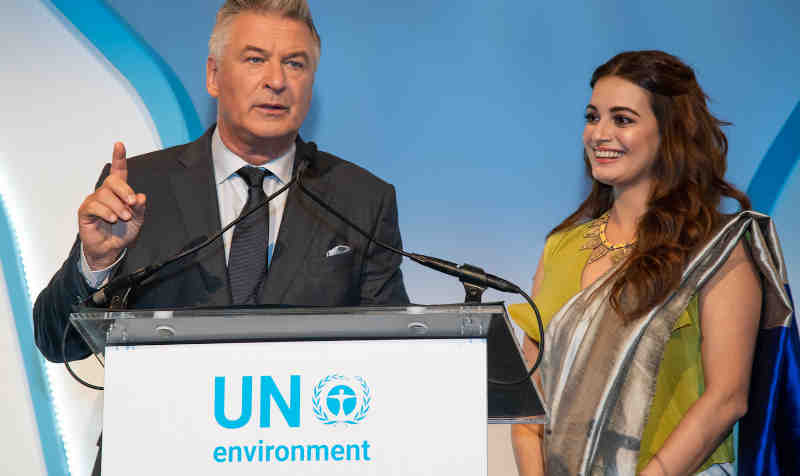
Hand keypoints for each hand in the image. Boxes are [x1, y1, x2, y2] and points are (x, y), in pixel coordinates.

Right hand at [78, 142, 145, 269]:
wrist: (112, 249)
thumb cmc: (123, 232)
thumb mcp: (137, 220)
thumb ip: (139, 208)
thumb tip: (141, 196)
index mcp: (118, 192)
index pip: (118, 172)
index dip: (119, 158)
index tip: (119, 144)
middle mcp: (105, 193)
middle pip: (112, 181)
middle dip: (124, 190)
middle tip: (132, 203)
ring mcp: (94, 201)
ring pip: (104, 195)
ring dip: (117, 206)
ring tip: (124, 217)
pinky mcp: (85, 212)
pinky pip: (94, 206)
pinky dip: (106, 212)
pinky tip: (112, 219)